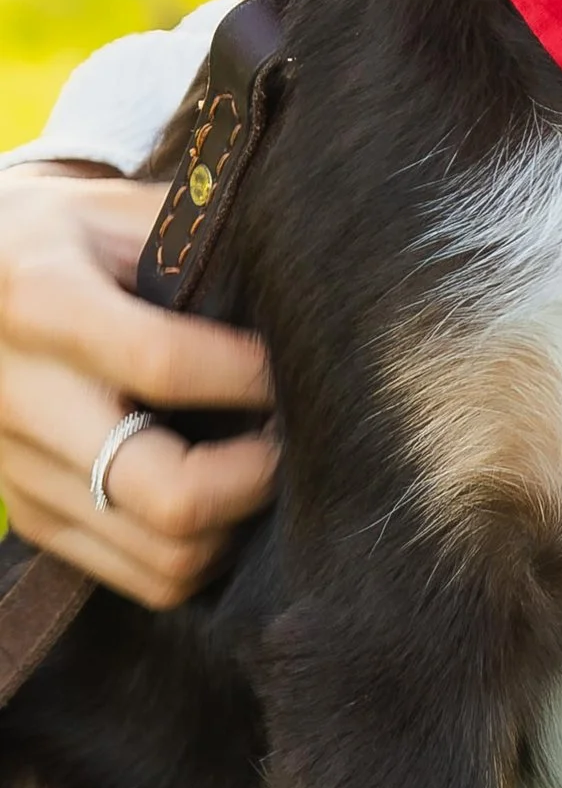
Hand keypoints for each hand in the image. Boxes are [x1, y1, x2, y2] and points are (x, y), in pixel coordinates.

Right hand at [0, 165, 277, 607]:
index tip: (298, 369)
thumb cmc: (74, 236)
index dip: (250, 378)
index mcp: (45, 301)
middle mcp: (21, 398)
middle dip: (258, 476)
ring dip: (238, 524)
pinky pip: (139, 576)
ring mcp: (20, 471)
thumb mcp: (124, 211)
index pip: (162, 363)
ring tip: (269, 466)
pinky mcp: (31, 518)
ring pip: (162, 554)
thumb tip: (307, 305)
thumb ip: (201, 252)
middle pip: (165, 491)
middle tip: (297, 437)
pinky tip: (228, 499)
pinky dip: (202, 551)